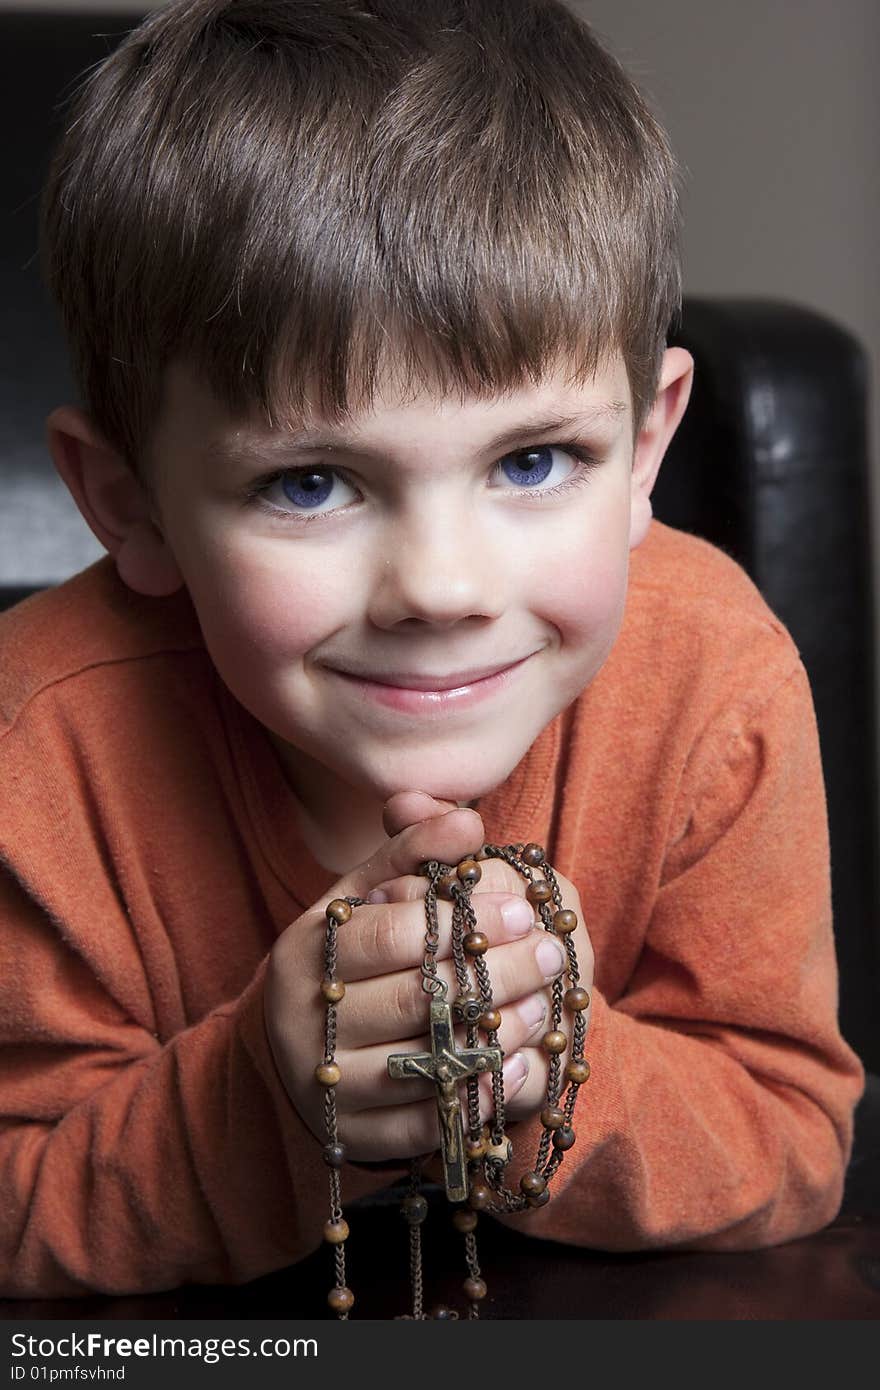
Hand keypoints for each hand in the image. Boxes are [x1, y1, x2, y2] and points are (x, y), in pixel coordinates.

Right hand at [264, 792, 592, 1161]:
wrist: (298, 1047)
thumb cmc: (350, 957)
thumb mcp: (365, 896)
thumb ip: (412, 852)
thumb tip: (468, 819)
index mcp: (305, 951)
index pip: (393, 935)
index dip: (464, 922)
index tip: (524, 910)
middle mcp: (303, 1022)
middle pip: (418, 1000)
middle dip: (497, 974)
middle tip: (554, 953)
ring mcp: (325, 1087)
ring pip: (425, 1065)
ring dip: (498, 1036)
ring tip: (546, 1004)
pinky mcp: (349, 1139)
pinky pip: (425, 1127)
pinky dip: (479, 1098)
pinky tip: (521, 1063)